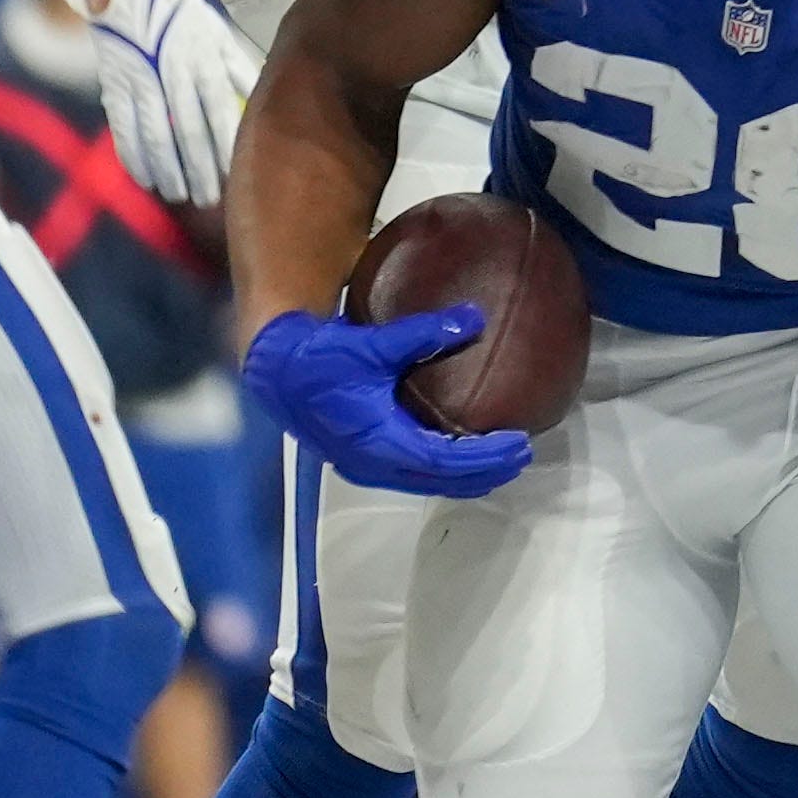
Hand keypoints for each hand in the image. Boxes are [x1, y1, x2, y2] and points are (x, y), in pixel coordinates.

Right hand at [89, 0, 261, 202]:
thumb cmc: (185, 17)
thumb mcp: (219, 37)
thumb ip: (241, 70)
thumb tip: (267, 98)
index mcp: (203, 61)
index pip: (218, 113)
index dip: (225, 148)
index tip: (235, 177)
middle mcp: (172, 72)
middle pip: (187, 130)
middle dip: (199, 169)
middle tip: (208, 200)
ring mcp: (140, 79)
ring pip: (154, 133)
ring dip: (167, 169)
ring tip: (178, 195)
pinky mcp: (114, 84)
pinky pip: (122, 127)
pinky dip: (133, 156)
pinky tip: (145, 180)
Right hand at [240, 306, 532, 498]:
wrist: (276, 371)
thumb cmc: (318, 358)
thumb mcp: (369, 344)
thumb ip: (420, 333)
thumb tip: (472, 317)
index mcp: (376, 441)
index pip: (442, 460)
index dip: (483, 456)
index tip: (517, 442)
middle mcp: (372, 463)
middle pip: (441, 480)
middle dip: (484, 471)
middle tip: (522, 454)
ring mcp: (366, 465)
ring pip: (428, 481)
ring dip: (466, 473)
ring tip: (501, 458)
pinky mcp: (364, 458)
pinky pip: (414, 472)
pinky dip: (445, 466)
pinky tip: (462, 450)